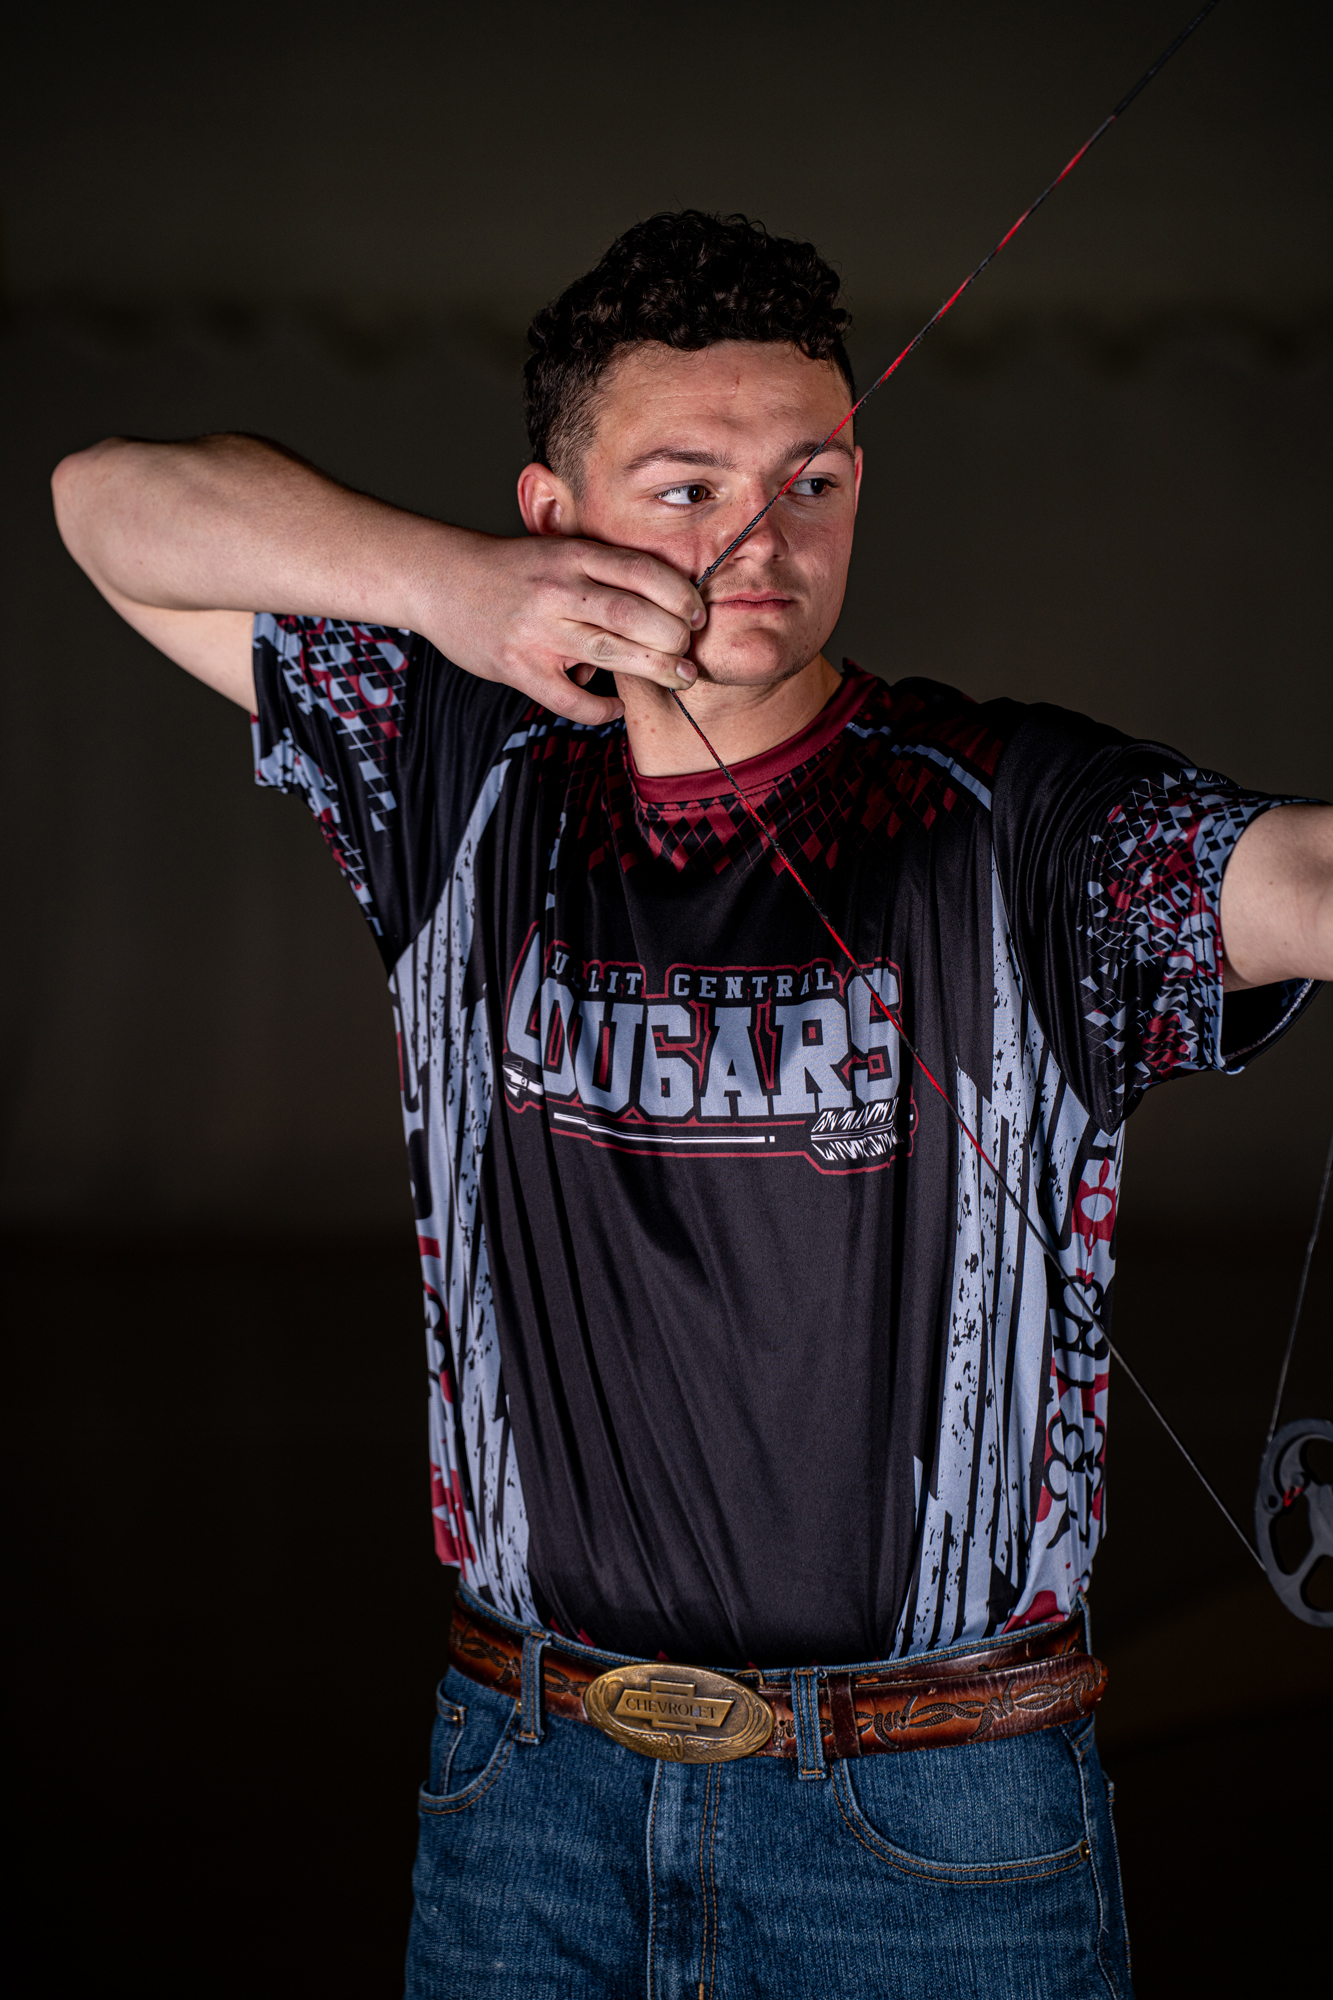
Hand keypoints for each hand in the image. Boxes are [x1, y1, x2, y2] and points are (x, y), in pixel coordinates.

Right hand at [419, 531, 704, 724]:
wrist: (439, 579)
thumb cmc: (509, 569)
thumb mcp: (557, 550)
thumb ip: (602, 572)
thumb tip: (661, 606)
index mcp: (573, 554)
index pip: (644, 572)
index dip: (682, 596)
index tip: (698, 615)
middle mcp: (559, 589)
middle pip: (637, 616)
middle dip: (675, 640)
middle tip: (688, 654)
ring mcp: (538, 630)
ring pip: (614, 654)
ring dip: (655, 671)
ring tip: (677, 678)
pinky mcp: (519, 667)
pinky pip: (572, 700)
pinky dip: (602, 709)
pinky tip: (616, 706)